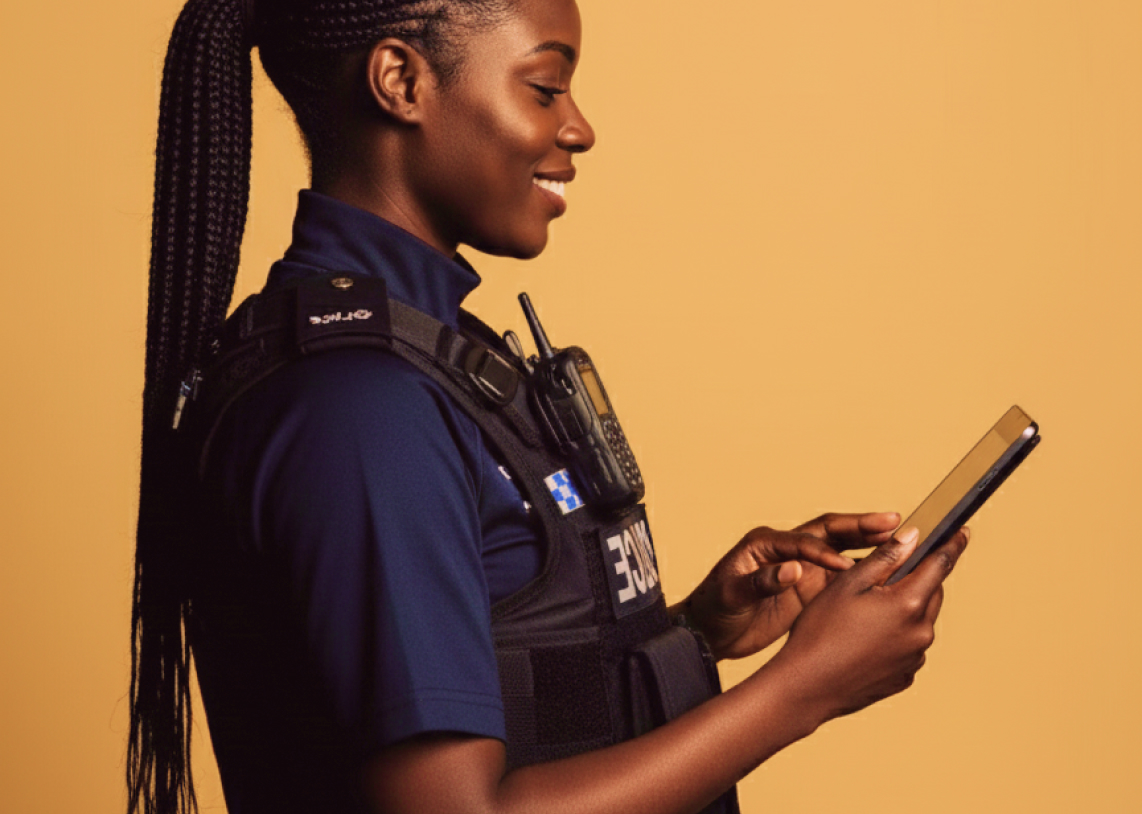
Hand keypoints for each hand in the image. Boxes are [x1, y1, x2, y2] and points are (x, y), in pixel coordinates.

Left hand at [678, 512, 899, 660]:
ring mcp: (801, 566)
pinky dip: (864, 570)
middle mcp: (787, 549)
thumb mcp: (732, 595)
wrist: (709, 632)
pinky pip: (842, 573)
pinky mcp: (810, 586)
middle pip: (829, 531)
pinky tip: (888, 572)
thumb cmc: (714, 608)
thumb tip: (793, 570)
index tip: (846, 565)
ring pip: (841, 548)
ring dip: (867, 543)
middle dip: (859, 527)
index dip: (825, 551)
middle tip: (892, 521)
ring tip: (899, 538)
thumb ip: (760, 582)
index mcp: (766, 543)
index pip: (803, 541)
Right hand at [772, 526, 969, 720]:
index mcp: (908, 604)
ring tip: (865, 611)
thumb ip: (885, 558)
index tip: (962, 531)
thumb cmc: (820, 631)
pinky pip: (909, 645)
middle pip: (932, 592)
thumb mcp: (847, 584)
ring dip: (905, 606)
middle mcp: (921, 632)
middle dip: (919, 577)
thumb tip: (913, 536)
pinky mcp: (905, 676)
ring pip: (920, 619)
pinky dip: (896, 633)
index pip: (941, 564)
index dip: (952, 543)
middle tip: (888, 572)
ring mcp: (915, 658)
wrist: (806, 687)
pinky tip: (864, 637)